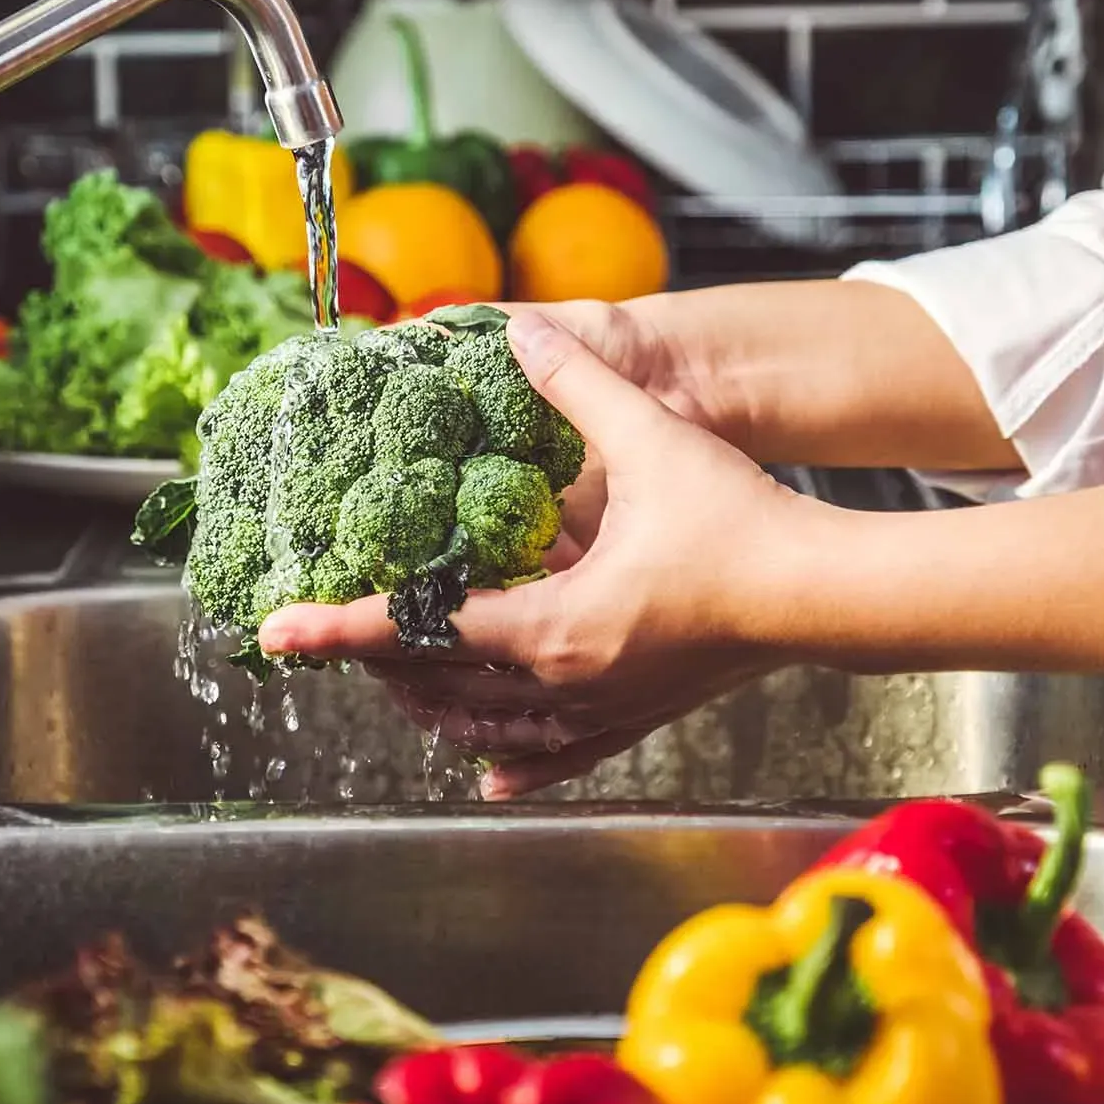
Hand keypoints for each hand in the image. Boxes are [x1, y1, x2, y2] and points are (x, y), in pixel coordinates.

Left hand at [259, 309, 837, 797]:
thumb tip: (521, 329)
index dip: (339, 627)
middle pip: (438, 686)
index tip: (278, 632)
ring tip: (396, 682)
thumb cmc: (742, 526)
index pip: (418, 628)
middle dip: (378, 662)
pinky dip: (513, 761)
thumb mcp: (650, 442)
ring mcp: (599, 710)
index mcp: (552, 626)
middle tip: (334, 632)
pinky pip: (557, 755)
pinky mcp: (635, 718)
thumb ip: (576, 386)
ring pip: (488, 729)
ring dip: (433, 706)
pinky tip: (492, 774)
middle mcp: (563, 682)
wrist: (825, 596)